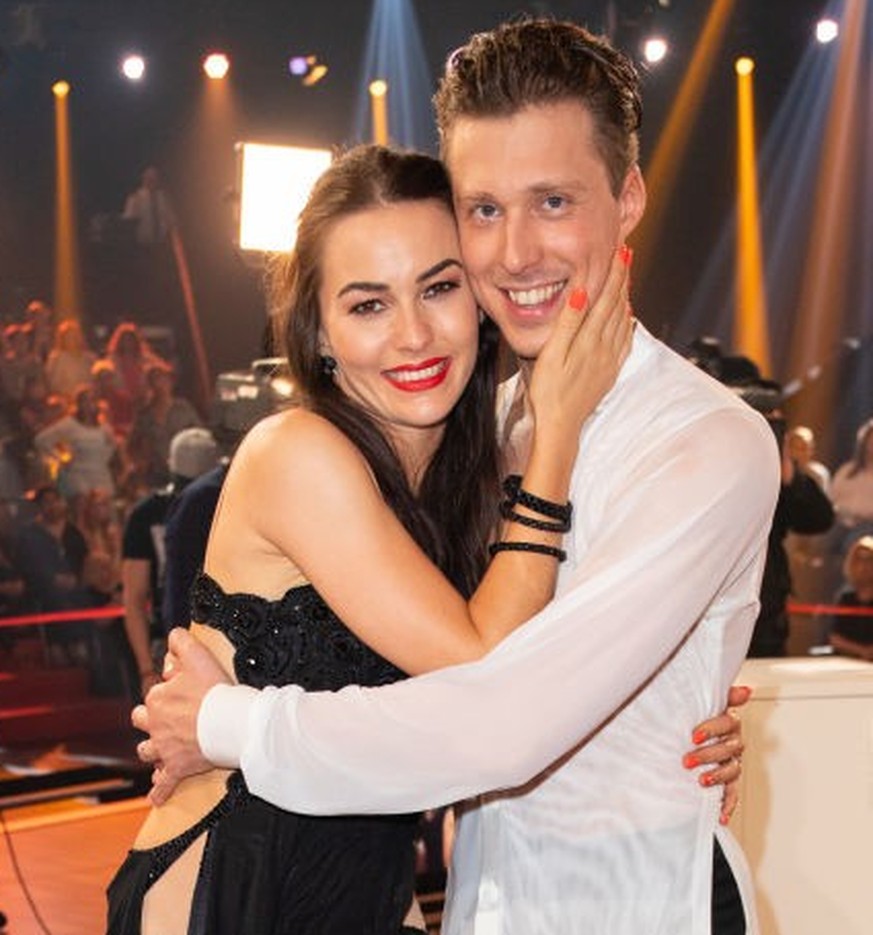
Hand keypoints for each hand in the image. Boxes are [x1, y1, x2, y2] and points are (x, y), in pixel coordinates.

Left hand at [131, 627, 230, 804]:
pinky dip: (160, 790)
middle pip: (142, 721)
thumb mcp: (197, 655)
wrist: (229, 722)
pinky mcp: (177, 769)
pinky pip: (164, 784)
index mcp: (158, 699)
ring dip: (153, 750)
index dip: (167, 689)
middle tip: (164, 718)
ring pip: (147, 752)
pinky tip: (157, 796)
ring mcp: (165, 749)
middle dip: (149, 720)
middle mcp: (155, 725)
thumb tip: (171, 637)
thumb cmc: (215, 690)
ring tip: (160, 750)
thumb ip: (181, 642)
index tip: (183, 689)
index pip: (154, 692)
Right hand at [528, 244, 633, 442]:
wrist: (560, 426)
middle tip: (626, 255)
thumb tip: (583, 292)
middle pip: (618, 305)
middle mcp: (605, 347)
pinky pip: (624, 341)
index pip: (606, 297)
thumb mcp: (552, 354)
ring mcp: (609, 360)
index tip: (619, 250)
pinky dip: (627, 324)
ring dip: (625, 296)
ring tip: (626, 278)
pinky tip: (627, 318)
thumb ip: (569, 322)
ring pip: (623, 320)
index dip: (614, 272)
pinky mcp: (609, 372)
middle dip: (623, 278)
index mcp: (590, 339)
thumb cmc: (549, 392)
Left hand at [683, 685, 750, 824]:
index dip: (711, 729)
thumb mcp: (705, 703)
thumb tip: (747, 690)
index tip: (694, 735)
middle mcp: (734, 742)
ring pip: (732, 770)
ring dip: (717, 776)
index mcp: (729, 722)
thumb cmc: (697, 717)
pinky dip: (728, 805)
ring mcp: (732, 762)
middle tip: (687, 760)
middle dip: (707, 755)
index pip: (727, 723)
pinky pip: (733, 794)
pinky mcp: (729, 781)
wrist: (690, 734)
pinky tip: (720, 815)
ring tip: (701, 781)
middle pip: (728, 748)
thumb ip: (724, 696)